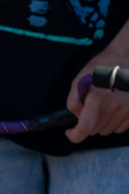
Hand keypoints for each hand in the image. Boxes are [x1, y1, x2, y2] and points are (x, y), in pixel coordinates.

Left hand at [66, 28, 128, 143]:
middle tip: (90, 108)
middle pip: (94, 131)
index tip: (70, 132)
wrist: (127, 58)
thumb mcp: (81, 79)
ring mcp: (126, 110)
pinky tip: (114, 107)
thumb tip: (77, 117)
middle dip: (88, 123)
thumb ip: (73, 100)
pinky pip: (119, 128)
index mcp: (98, 98)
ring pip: (106, 130)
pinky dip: (114, 122)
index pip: (85, 128)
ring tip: (104, 105)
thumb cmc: (102, 68)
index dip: (74, 135)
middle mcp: (114, 106)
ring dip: (102, 123)